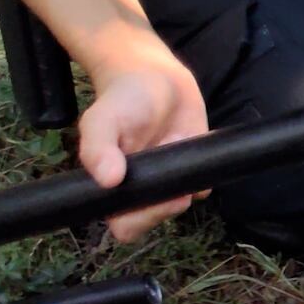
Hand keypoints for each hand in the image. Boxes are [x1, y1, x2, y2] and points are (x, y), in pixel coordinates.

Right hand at [77, 43, 209, 242]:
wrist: (152, 76)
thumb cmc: (121, 100)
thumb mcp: (102, 119)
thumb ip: (98, 148)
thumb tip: (108, 180)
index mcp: (111, 189)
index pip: (126, 227)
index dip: (139, 219)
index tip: (151, 197)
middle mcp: (140, 190)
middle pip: (156, 220)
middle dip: (167, 206)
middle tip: (174, 182)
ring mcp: (168, 180)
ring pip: (181, 205)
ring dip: (186, 187)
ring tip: (178, 154)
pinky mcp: (193, 168)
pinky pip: (203, 185)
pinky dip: (205, 174)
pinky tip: (196, 149)